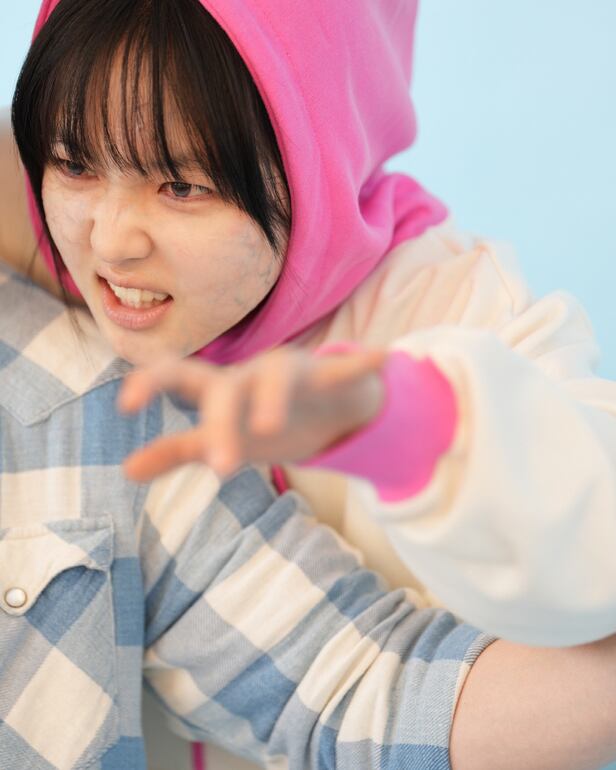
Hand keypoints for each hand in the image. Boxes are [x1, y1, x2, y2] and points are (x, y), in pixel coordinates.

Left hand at [118, 345, 386, 480]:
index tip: (124, 404)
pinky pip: (345, 371)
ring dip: (271, 399)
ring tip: (269, 428)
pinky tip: (378, 358)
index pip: (179, 376)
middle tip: (220, 468)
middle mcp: (251, 375)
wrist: (322, 404)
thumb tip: (125, 471)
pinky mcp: (331, 381)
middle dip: (221, 426)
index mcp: (222, 390)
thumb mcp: (219, 438)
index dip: (151, 382)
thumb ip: (177, 451)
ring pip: (278, 378)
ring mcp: (292, 374)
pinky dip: (359, 366)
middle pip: (228, 391)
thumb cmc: (260, 420)